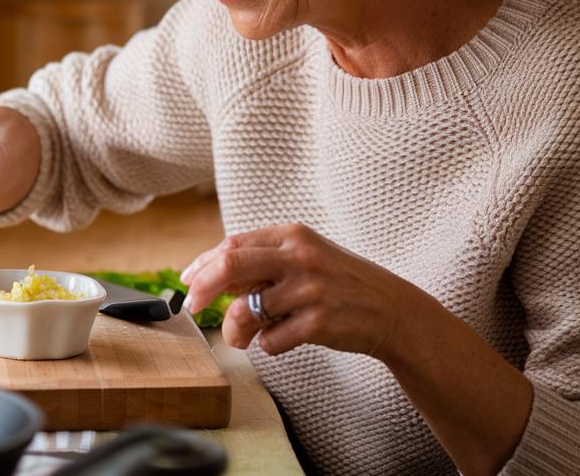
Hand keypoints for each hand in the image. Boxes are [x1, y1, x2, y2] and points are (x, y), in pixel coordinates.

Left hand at [181, 223, 421, 360]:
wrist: (392, 309)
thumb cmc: (338, 282)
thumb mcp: (304, 257)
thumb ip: (263, 261)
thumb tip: (208, 276)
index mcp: (292, 235)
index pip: (232, 244)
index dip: (202, 265)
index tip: (188, 282)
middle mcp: (300, 257)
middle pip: (230, 266)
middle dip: (202, 289)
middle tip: (194, 308)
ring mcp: (310, 290)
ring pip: (246, 310)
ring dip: (235, 330)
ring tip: (243, 336)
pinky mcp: (319, 323)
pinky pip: (271, 340)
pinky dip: (268, 345)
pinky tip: (281, 339)